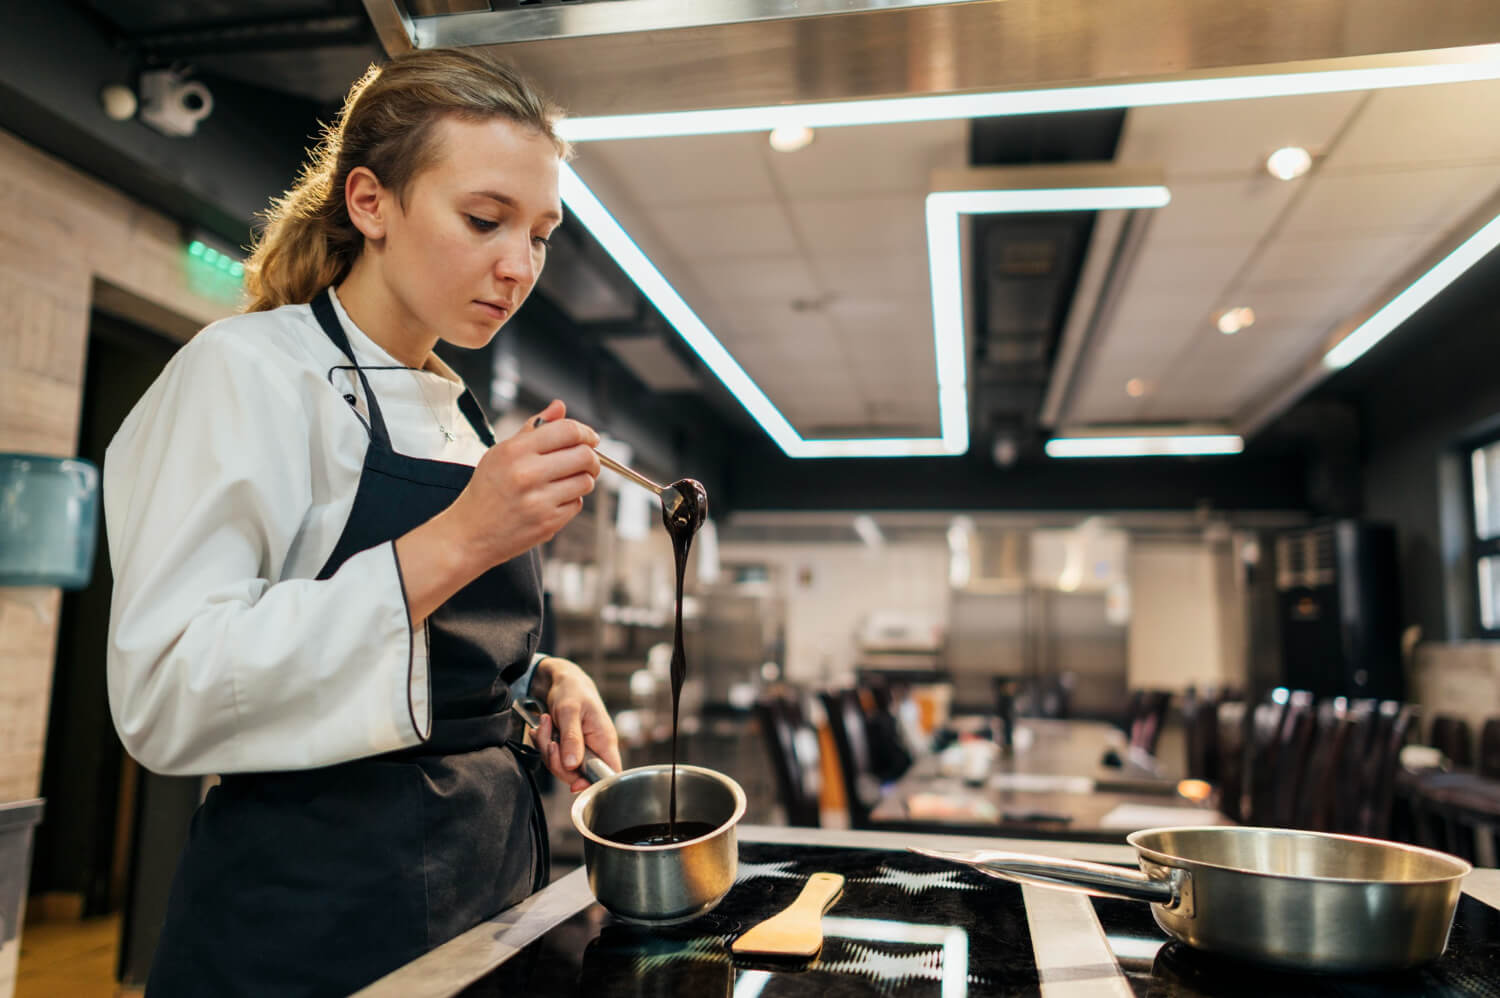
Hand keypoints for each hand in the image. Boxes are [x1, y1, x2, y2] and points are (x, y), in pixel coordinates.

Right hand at [448, 400, 599, 571]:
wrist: (469, 533)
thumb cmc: (486, 491)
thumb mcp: (501, 453)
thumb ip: (533, 428)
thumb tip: (559, 406)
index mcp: (515, 451)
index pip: (567, 431)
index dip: (586, 432)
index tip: (589, 438)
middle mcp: (527, 474)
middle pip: (584, 456)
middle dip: (592, 457)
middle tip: (586, 460)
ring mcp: (539, 501)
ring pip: (586, 481)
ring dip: (583, 479)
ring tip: (567, 480)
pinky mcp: (548, 523)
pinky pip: (577, 503)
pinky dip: (572, 499)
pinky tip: (554, 499)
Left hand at [531, 657, 621, 791]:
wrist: (561, 680)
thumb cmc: (572, 690)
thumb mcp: (569, 711)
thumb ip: (572, 738)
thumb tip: (573, 765)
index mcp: (604, 741)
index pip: (608, 774)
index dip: (593, 784)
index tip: (574, 783)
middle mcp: (594, 748)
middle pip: (578, 776)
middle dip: (557, 762)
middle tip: (550, 741)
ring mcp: (580, 749)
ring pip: (562, 767)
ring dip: (546, 748)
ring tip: (545, 724)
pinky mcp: (566, 748)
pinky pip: (552, 757)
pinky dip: (542, 743)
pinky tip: (542, 727)